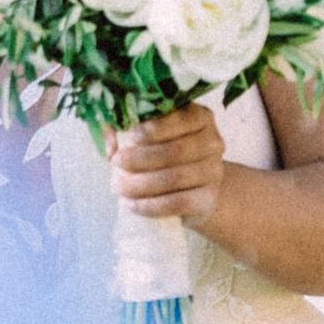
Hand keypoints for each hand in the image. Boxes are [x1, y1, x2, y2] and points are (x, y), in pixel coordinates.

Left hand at [110, 101, 227, 226]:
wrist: (190, 187)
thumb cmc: (162, 154)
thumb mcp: (146, 136)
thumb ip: (125, 131)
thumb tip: (110, 136)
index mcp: (199, 117)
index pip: (181, 119)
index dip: (154, 129)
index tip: (131, 137)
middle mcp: (213, 142)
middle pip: (176, 151)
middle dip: (141, 158)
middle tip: (116, 162)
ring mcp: (214, 171)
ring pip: (176, 178)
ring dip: (141, 184)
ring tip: (117, 186)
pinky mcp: (208, 198)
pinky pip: (179, 202)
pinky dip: (151, 205)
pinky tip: (130, 204)